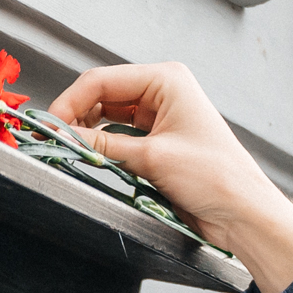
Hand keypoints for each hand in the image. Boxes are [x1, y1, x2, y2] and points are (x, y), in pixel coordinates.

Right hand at [45, 61, 292, 292]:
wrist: (243, 213)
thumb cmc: (216, 177)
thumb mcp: (151, 157)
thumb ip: (103, 144)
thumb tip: (64, 135)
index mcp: (167, 80)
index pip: (103, 80)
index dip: (71, 101)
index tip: (49, 124)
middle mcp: (163, 92)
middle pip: (102, 95)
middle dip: (76, 115)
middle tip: (52, 137)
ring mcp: (161, 117)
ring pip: (108, 116)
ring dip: (88, 130)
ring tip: (68, 146)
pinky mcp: (159, 141)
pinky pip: (120, 137)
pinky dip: (103, 144)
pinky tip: (89, 153)